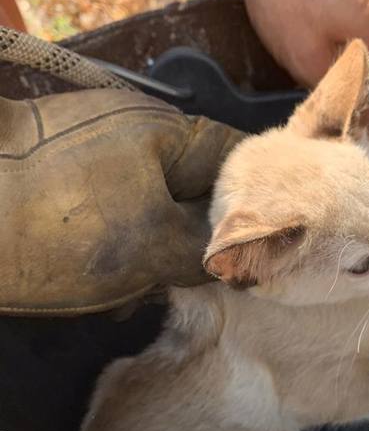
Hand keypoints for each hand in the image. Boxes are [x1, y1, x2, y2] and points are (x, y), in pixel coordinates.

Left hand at [0, 90, 242, 315]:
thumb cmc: (58, 228)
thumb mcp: (149, 247)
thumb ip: (206, 251)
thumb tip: (237, 256)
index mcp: (162, 132)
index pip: (232, 158)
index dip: (250, 204)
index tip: (250, 252)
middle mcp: (130, 134)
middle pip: (188, 190)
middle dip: (186, 244)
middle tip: (171, 286)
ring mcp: (89, 154)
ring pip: (146, 211)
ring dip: (143, 259)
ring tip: (119, 298)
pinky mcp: (56, 180)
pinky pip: (106, 215)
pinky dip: (107, 252)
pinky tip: (93, 292)